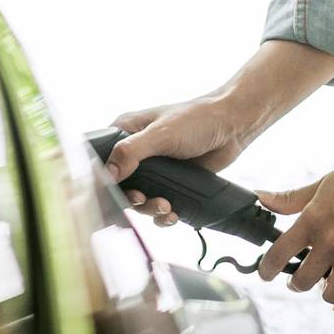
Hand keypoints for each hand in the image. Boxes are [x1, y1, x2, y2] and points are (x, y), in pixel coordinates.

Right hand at [105, 93, 249, 225]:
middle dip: (131, 199)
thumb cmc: (197, 118)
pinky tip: (172, 214)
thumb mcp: (161, 133)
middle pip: (120, 186)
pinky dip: (163, 215)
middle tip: (142, 199)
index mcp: (127, 133)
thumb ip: (131, 152)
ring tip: (165, 206)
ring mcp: (154, 170)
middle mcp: (137, 153)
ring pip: (139, 200)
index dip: (103, 179)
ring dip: (150, 208)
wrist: (232, 126)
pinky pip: (159, 207)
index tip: (110, 193)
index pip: (102, 159)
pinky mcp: (171, 183)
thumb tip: (107, 174)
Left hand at [253, 119, 333, 315]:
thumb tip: (263, 198)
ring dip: (325, 292)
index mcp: (313, 219)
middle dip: (296, 282)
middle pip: (301, 281)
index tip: (266, 272)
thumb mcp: (323, 182)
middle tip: (300, 277)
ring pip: (329, 294)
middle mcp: (331, 241)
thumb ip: (292, 198)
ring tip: (327, 284)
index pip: (277, 256)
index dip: (266, 269)